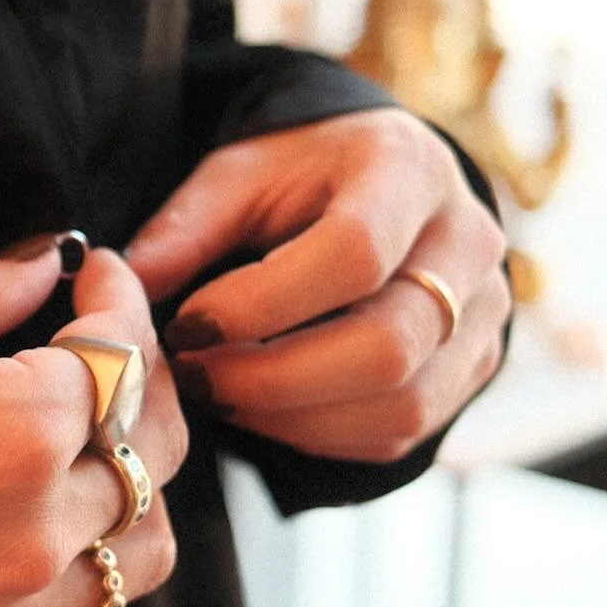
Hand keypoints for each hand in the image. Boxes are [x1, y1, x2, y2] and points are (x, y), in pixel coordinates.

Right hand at [0, 245, 186, 606]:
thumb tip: (36, 264)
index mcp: (8, 434)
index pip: (118, 358)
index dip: (117, 302)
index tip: (93, 275)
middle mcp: (32, 534)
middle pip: (151, 450)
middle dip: (141, 379)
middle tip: (100, 343)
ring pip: (142, 548)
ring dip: (136, 483)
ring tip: (88, 440)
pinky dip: (97, 565)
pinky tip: (53, 525)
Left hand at [124, 109, 509, 462]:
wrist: (380, 183)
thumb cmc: (300, 176)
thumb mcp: (238, 175)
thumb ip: (185, 228)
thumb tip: (122, 287)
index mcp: (408, 171)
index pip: (354, 254)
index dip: (261, 304)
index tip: (187, 322)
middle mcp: (467, 244)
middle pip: (387, 347)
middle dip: (273, 378)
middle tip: (196, 377)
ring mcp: (483, 315)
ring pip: (401, 404)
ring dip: (293, 416)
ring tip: (222, 393)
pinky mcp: (471, 369)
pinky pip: (401, 431)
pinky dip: (321, 435)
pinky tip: (266, 408)